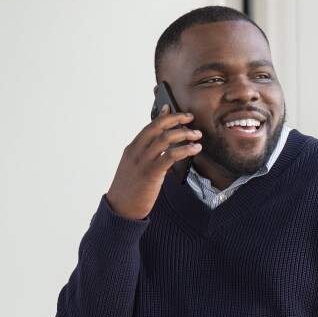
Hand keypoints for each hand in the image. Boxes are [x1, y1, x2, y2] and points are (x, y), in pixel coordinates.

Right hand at [106, 105, 202, 219]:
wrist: (120, 209)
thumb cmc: (131, 191)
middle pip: (157, 127)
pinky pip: (170, 156)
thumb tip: (171, 157)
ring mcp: (142, 162)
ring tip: (197, 135)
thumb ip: (153, 161)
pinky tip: (195, 149)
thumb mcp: (139, 171)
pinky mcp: (150, 174)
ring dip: (184, 133)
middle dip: (176, 119)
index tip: (172, 107)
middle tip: (190, 117)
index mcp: (132, 149)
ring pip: (165, 138)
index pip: (149, 127)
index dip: (162, 116)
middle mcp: (136, 151)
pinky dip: (185, 149)